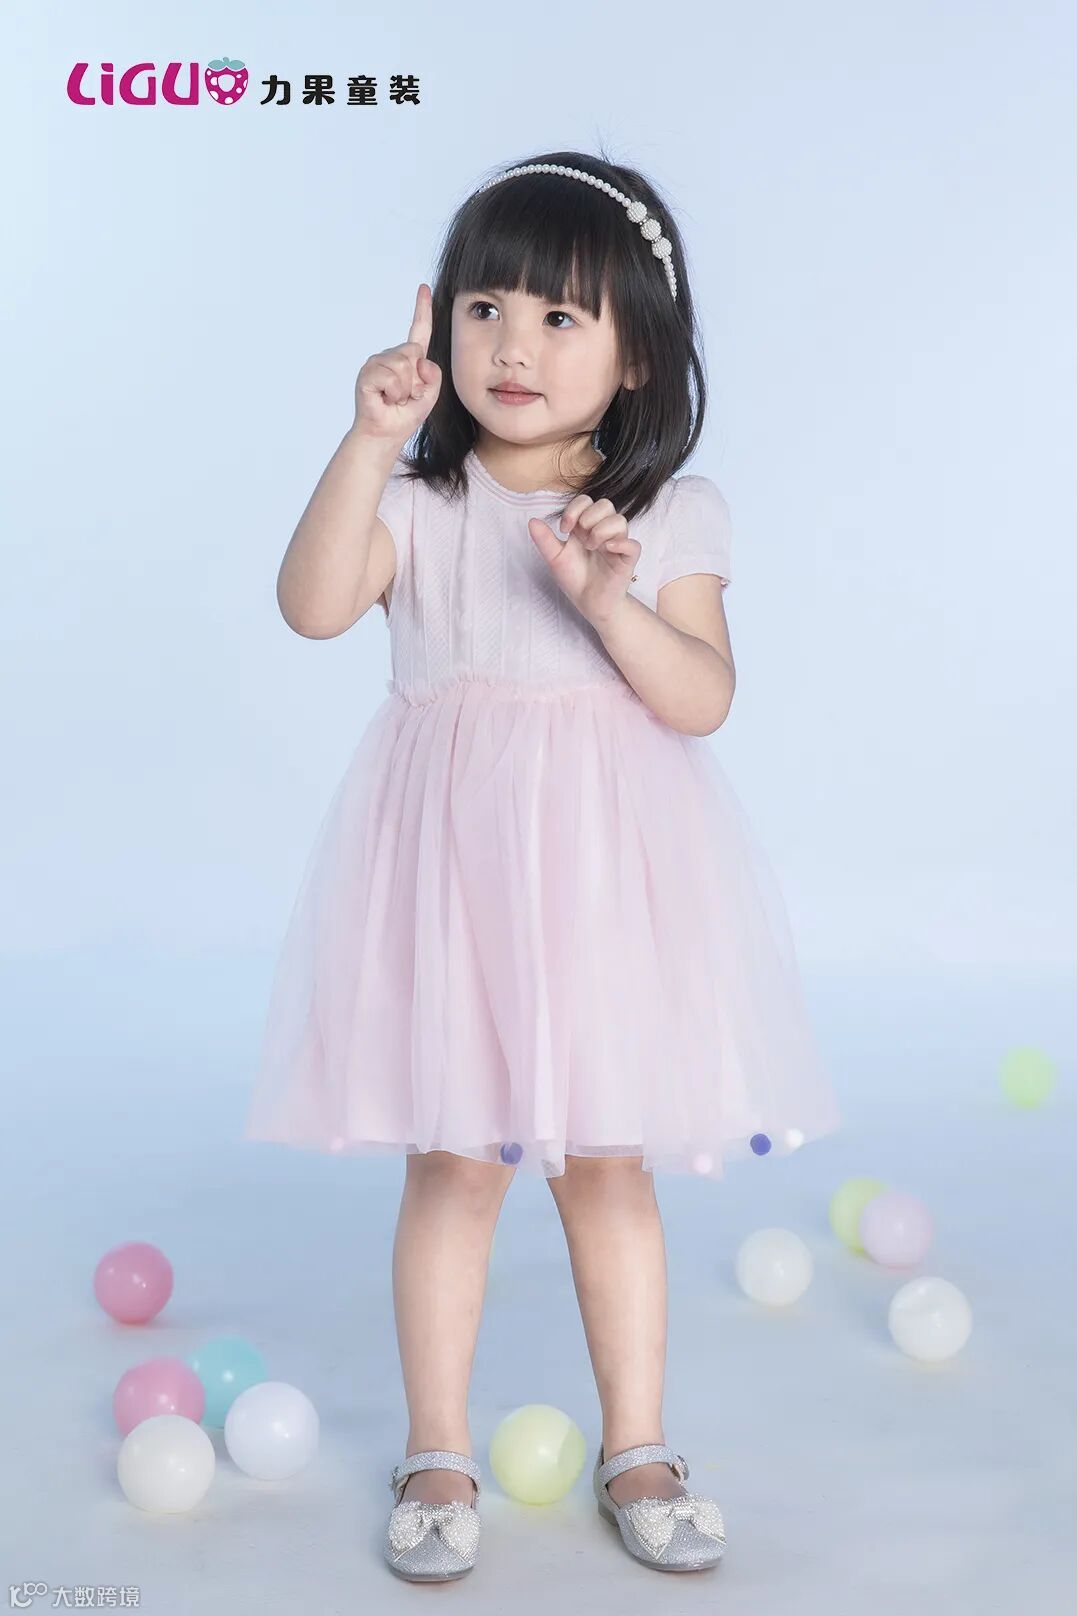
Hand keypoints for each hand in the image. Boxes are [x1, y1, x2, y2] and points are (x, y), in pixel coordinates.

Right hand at [352, 282, 442, 445]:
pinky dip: (394, 393)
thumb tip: (420, 360)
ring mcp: (377, 363)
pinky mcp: (367, 374)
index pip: (419, 330)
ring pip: (403, 365)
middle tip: (406, 396)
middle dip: (416, 380)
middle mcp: (391, 356)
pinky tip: (385, 399)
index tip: (424, 288)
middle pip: (414, 352)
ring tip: (395, 399)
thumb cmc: (405, 415)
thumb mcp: (430, 394)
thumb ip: (433, 374)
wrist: (386, 434)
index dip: (422, 309)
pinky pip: (390, 377)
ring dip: (405, 389)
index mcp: (408, 359)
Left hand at [528, 495, 640, 625]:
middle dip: (589, 517)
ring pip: (620, 521)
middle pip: (606, 504)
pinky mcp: (627, 560)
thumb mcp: (555, 558)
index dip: (575, 509)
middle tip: (581, 538)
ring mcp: (617, 544)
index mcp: (586, 527)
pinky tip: (607, 549)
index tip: (564, 529)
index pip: (586, 501)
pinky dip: (621, 544)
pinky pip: (633, 544)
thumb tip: (532, 521)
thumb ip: (544, 540)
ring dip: (601, 530)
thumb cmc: (575, 579)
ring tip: (591, 547)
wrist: (589, 603)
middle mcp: (603, 531)